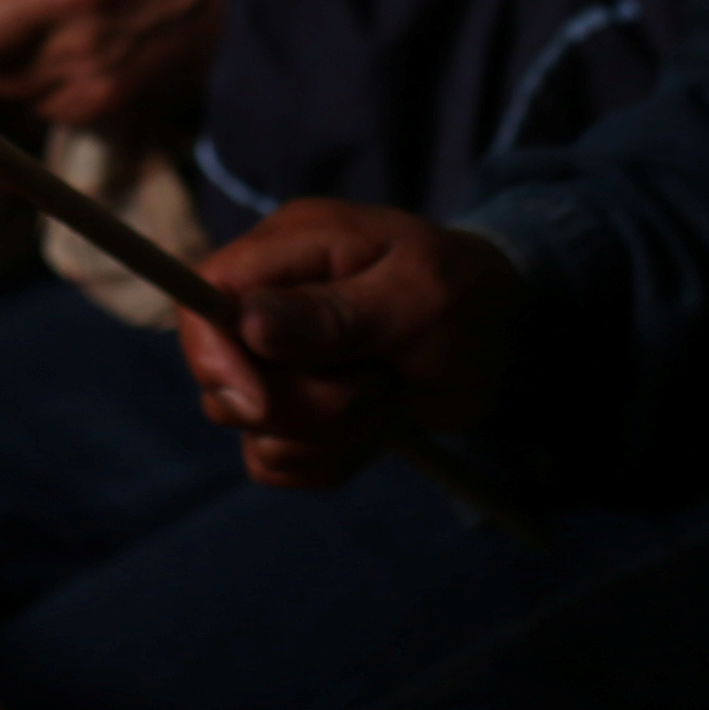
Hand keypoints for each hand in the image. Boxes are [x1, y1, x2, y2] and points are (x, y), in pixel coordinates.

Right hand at [168, 202, 522, 490]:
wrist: (506, 337)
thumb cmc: (467, 297)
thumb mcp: (418, 300)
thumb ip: (334, 313)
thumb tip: (247, 322)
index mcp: (291, 249)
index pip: (202, 301)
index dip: (214, 359)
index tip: (260, 402)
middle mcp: (270, 301)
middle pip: (225, 382)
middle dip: (304, 405)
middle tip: (378, 384)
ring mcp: (280, 360)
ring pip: (254, 431)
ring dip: (330, 433)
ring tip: (388, 395)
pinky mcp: (297, 408)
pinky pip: (278, 460)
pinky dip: (330, 459)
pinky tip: (377, 426)